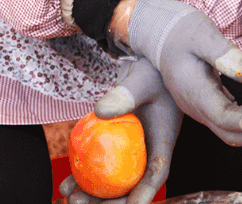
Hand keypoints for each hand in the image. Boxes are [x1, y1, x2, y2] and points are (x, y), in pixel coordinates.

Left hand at [59, 57, 180, 203]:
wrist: (147, 63)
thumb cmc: (152, 70)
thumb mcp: (142, 80)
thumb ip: (125, 94)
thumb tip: (100, 112)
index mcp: (163, 138)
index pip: (157, 171)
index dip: (143, 193)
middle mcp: (149, 148)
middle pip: (133, 184)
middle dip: (110, 201)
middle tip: (80, 202)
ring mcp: (132, 149)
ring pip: (115, 181)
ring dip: (94, 194)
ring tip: (69, 195)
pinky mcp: (117, 144)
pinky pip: (102, 166)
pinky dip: (85, 177)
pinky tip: (67, 183)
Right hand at [110, 0, 241, 144]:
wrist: (162, 32)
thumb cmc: (182, 30)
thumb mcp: (203, 35)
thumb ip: (227, 55)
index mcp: (193, 92)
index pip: (226, 117)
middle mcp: (197, 107)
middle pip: (233, 133)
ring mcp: (204, 107)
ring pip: (237, 129)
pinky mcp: (213, 102)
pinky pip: (239, 116)